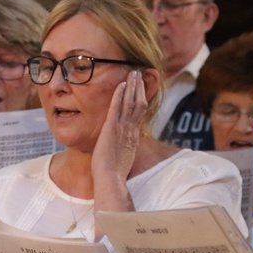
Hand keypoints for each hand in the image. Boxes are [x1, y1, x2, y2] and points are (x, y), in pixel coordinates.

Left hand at [91, 70, 147, 211]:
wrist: (110, 179)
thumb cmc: (113, 174)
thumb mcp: (123, 159)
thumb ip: (124, 150)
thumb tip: (123, 149)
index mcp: (133, 137)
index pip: (139, 113)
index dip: (141, 99)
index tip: (141, 88)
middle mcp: (131, 130)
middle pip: (138, 104)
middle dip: (139, 87)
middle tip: (140, 73)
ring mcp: (122, 128)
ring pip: (131, 103)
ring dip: (132, 86)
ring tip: (134, 73)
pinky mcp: (112, 128)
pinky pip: (117, 108)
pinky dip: (120, 95)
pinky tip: (122, 84)